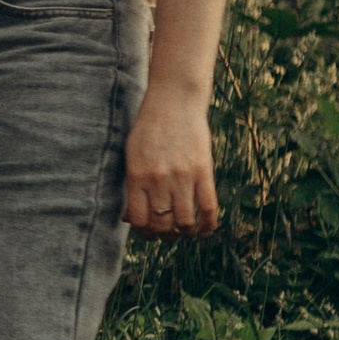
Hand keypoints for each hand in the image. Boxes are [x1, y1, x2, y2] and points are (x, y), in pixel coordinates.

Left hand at [124, 91, 218, 238]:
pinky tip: (204, 230)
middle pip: (162, 224)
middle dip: (164, 236)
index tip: (149, 234)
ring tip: (184, 231)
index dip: (144, 234)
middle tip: (167, 235)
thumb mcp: (132, 156)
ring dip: (184, 233)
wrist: (174, 103)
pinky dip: (208, 225)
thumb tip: (129, 219)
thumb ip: (132, 187)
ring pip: (185, 221)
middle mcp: (159, 180)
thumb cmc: (148, 130)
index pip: (139, 220)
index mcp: (137, 176)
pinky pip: (209, 207)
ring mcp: (183, 176)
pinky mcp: (204, 171)